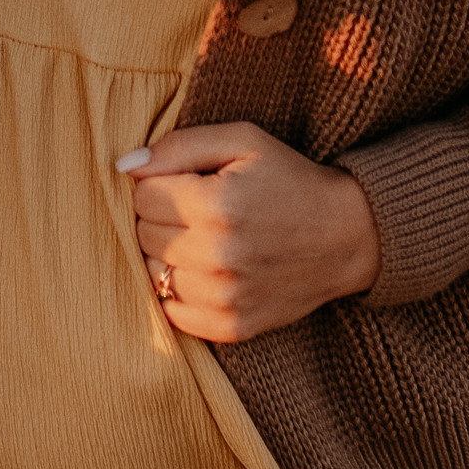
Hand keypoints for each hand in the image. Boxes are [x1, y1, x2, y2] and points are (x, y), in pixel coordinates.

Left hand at [118, 122, 381, 343]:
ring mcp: (225, 298)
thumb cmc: (289, 179)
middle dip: (160, 216)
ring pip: (152, 274)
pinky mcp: (232, 327)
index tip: (184, 181)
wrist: (346, 235)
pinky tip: (205, 270)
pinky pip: (173, 312)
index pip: (142, 195)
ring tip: (201, 238)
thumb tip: (123, 166)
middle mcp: (218, 257)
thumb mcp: (242, 141)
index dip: (158, 183)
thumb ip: (178, 146)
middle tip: (194, 208)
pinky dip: (180, 291)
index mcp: (217, 205)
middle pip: (143, 235)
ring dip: (168, 254)